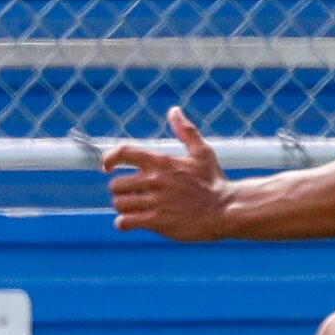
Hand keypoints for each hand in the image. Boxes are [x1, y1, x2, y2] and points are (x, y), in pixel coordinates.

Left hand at [101, 106, 234, 238]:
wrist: (227, 210)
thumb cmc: (214, 182)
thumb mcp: (202, 153)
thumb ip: (186, 131)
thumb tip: (175, 110)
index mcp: (161, 162)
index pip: (123, 152)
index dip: (109, 158)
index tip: (107, 167)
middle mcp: (155, 180)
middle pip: (116, 184)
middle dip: (122, 191)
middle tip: (134, 196)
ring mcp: (156, 202)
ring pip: (119, 204)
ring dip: (124, 208)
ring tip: (135, 210)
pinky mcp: (158, 222)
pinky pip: (125, 222)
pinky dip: (124, 223)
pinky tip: (132, 222)